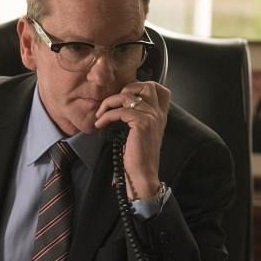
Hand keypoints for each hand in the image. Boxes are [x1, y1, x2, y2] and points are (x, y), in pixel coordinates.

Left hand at [94, 81, 170, 199]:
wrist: (143, 175)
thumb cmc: (138, 157)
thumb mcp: (140, 134)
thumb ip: (138, 118)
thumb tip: (121, 107)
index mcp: (159, 115)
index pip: (159, 89)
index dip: (142, 86)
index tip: (125, 95)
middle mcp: (158, 113)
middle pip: (146, 85)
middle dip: (125, 89)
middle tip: (112, 104)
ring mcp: (152, 117)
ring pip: (128, 96)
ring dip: (109, 103)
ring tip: (100, 115)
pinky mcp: (142, 124)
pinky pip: (120, 111)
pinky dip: (106, 116)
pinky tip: (100, 124)